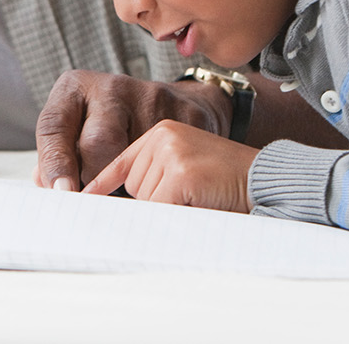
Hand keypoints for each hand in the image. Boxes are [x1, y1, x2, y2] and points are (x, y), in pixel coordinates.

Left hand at [34, 70, 228, 191]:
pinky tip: (158, 182)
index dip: (55, 163)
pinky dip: (160, 182)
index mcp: (76, 88)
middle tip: (97, 201)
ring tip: (129, 190)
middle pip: (99, 141)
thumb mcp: (77, 127)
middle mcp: (112, 87)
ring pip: (135, 157)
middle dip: (95, 178)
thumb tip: (50, 187)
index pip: (54, 126)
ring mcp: (151, 97)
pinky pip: (168, 160)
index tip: (63, 193)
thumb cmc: (112, 125)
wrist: (171, 103)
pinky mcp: (184, 113)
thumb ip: (58, 156)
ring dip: (128, 185)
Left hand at [82, 119, 258, 211]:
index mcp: (161, 131)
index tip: (81, 199)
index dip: (101, 183)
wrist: (268, 180)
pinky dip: (176, 217)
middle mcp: (161, 135)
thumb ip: (153, 176)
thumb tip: (112, 204)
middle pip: (131, 187)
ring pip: (144, 201)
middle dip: (154, 202)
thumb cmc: (226, 183)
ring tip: (200, 198)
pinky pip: (159, 210)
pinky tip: (202, 204)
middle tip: (190, 197)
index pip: (120, 161)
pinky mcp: (181, 173)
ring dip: (168, 210)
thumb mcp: (184, 169)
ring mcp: (171, 151)